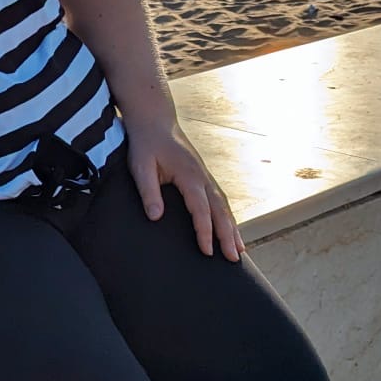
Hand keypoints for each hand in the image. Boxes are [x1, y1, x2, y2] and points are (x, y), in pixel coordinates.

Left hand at [124, 117, 242, 260]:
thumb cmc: (146, 144)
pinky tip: (230, 230)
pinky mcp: (203, 177)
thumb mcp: (140, 167)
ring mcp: (205, 176)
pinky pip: (219, 200)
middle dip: (228, 235)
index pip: (200, 208)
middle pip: (220, 210)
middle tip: (233, 259)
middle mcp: (203, 176)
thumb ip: (149, 192)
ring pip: (224, 206)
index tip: (207, 251)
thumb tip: (155, 217)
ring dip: (232, 228)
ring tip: (239, 251)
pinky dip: (227, 217)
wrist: (155, 121)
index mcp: (189, 175)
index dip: (204, 231)